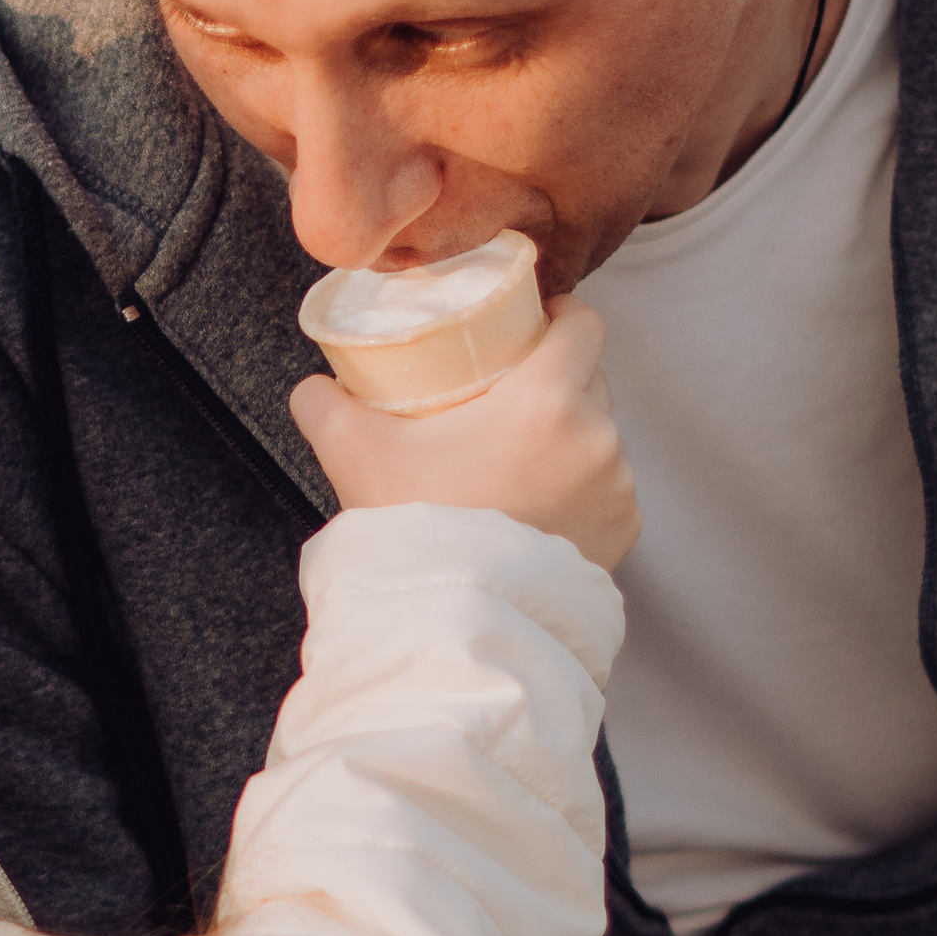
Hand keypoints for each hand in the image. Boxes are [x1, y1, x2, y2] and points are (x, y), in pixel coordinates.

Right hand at [290, 302, 638, 573]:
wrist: (452, 619)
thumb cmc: (413, 526)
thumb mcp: (354, 452)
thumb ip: (325, 404)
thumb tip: (315, 387)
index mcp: (548, 399)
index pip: (583, 326)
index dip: (561, 316)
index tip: (537, 324)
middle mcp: (598, 438)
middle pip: (590, 382)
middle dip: (557, 382)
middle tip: (507, 397)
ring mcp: (616, 490)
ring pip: (598, 440)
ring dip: (569, 440)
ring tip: (519, 462)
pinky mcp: (621, 534)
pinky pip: (606, 494)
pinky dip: (580, 492)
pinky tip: (542, 505)